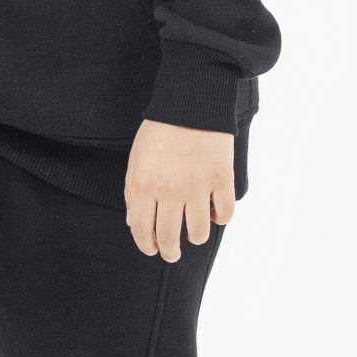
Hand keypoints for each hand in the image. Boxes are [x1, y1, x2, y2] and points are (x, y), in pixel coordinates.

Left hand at [124, 119, 235, 261]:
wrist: (192, 102)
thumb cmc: (160, 130)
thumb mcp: (136, 158)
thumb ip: (131, 192)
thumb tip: (132, 222)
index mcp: (144, 185)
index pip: (141, 229)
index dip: (145, 245)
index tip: (151, 250)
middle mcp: (170, 190)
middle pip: (168, 236)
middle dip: (169, 252)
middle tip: (172, 254)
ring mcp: (198, 186)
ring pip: (198, 232)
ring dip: (195, 239)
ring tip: (194, 236)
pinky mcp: (221, 178)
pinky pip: (224, 213)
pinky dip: (219, 219)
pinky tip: (213, 214)